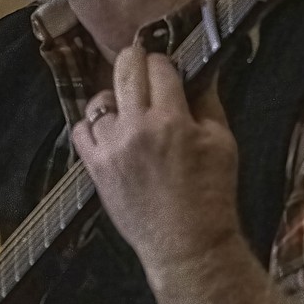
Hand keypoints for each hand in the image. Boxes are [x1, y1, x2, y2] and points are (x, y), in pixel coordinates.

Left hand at [70, 42, 241, 277]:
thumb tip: (201, 72)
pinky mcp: (95, 168)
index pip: (159, 67)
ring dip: (115, 97)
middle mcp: (136, 128)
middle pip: (126, 71)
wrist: (186, 244)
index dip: (165, 62)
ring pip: (99, 100)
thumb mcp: (223, 143)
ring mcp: (110, 148)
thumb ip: (209, 102)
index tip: (168, 68)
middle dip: (136, 60)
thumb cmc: (212, 194)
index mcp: (171, 119)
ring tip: (128, 107)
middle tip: (142, 63)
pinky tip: (110, 131)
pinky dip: (93, 125)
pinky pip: (80, 131)